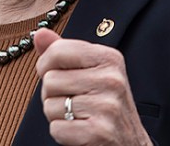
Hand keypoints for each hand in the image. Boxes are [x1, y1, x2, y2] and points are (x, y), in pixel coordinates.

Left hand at [34, 29, 151, 145]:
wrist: (130, 143)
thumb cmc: (104, 105)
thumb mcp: (89, 72)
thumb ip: (63, 52)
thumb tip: (39, 33)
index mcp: (109, 58)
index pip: (58, 51)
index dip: (46, 65)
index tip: (56, 75)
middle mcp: (112, 79)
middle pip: (50, 80)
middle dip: (53, 95)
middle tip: (74, 102)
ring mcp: (107, 106)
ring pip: (50, 106)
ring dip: (58, 115)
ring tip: (78, 116)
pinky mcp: (100, 132)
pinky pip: (57, 128)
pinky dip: (62, 134)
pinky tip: (80, 131)